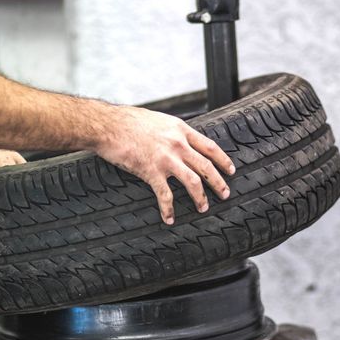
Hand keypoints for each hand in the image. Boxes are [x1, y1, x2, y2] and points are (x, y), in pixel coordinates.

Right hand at [96, 106, 234, 224]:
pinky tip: (170, 219)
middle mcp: (178, 144)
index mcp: (180, 130)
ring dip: (201, 198)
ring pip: (193, 182)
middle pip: (207, 166)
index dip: (223, 160)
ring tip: (203, 208)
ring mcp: (166, 158)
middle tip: (225, 194)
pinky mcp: (151, 171)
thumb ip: (171, 131)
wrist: (108, 125)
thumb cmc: (128, 121)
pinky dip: (169, 210)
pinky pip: (165, 195)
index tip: (231, 170)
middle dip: (219, 182)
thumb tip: (179, 140)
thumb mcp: (158, 120)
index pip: (210, 147)